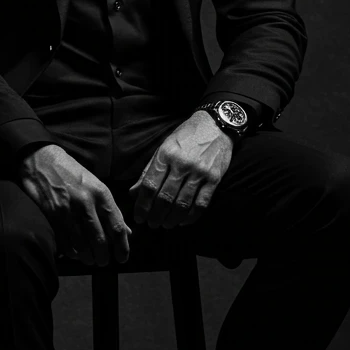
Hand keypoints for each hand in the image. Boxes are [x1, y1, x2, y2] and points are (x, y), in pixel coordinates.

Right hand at [18, 144, 130, 264]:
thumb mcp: (95, 186)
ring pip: (82, 245)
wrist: (41, 159)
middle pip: (100, 240)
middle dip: (103, 257)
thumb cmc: (71, 174)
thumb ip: (110, 210)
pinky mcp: (52, 215)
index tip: (122, 258)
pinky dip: (71, 252)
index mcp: (101, 194)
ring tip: (90, 260)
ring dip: (87, 257)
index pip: (116, 226)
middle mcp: (86, 202)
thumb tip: (126, 232)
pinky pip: (64, 242)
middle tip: (103, 262)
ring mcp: (68, 210)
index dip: (122, 247)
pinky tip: (75, 253)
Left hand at [128, 110, 233, 229]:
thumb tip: (133, 193)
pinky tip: (183, 221)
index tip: (139, 217)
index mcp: (166, 155)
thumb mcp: (163, 148)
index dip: (142, 205)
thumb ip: (148, 171)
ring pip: (182, 203)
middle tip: (152, 225)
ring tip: (165, 225)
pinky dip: (191, 216)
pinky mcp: (214, 178)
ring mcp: (200, 172)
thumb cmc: (186, 137)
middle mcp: (182, 164)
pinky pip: (201, 203)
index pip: (150, 186)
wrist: (216, 125)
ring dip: (172, 219)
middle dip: (156, 215)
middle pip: (165, 198)